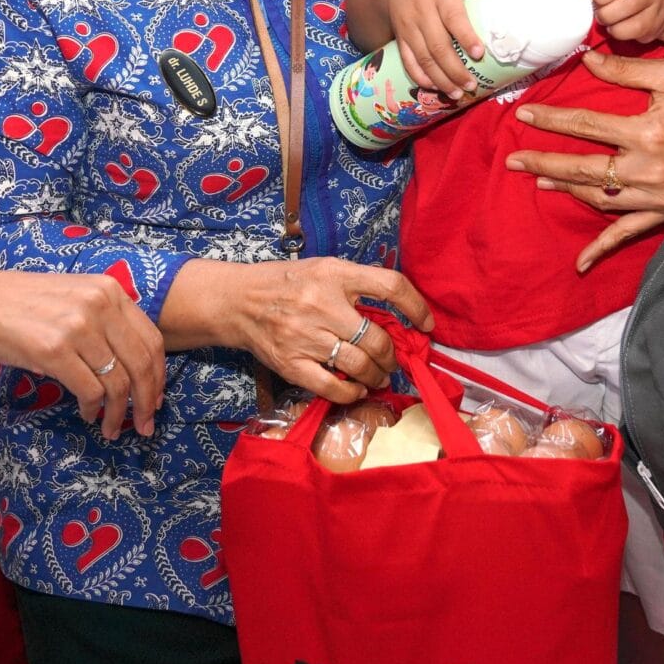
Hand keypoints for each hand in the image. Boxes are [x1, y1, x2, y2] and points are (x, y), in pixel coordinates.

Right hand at [0, 267, 164, 438]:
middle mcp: (99, 305)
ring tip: (113, 429)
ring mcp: (78, 327)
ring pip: (118, 383)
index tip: (156, 399)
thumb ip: (105, 322)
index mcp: (109, 290)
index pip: (152, 339)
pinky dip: (93, 410)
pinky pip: (89, 391)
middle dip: (147, 402)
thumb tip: (130, 371)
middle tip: (145, 425)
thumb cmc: (22, 305)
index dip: (159, 375)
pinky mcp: (54, 350)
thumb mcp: (74, 298)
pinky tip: (88, 415)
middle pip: (142, 364)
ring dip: (118, 414)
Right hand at [190, 257, 431, 404]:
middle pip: (376, 338)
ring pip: (359, 366)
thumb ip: (357, 286)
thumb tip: (398, 317)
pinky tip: (357, 390)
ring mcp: (304, 336)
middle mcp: (320, 303)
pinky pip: (332, 387)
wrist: (237, 300)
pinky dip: (352, 394)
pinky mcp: (290, 363)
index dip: (416, 307)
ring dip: (376, 376)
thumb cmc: (287, 283)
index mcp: (334, 274)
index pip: (390, 286)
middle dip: (392, 356)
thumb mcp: (324, 269)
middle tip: (393, 361)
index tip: (426, 324)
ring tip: (378, 376)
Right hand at [377, 0, 502, 93]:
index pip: (453, 17)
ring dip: (440, 79)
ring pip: (423, 58)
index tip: (479, 53)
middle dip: (454, 69)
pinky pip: (408, 61)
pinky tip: (435, 89)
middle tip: (472, 85)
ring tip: (458, 94)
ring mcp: (408, 26)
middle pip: (437, 45)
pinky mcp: (400, 37)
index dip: (465, 36)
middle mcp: (421, 11)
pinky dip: (420, 78)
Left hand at [507, 53, 663, 270]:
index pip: (586, 127)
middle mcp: (648, 169)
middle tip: (513, 160)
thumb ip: (625, 69)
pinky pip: (629, 233)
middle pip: (584, 168)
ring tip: (539, 181)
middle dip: (544, 163)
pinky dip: (603, 248)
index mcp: (647, 133)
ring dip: (567, 191)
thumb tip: (586, 59)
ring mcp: (656, 196)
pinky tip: (580, 262)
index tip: (523, 115)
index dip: (552, 121)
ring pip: (600, 198)